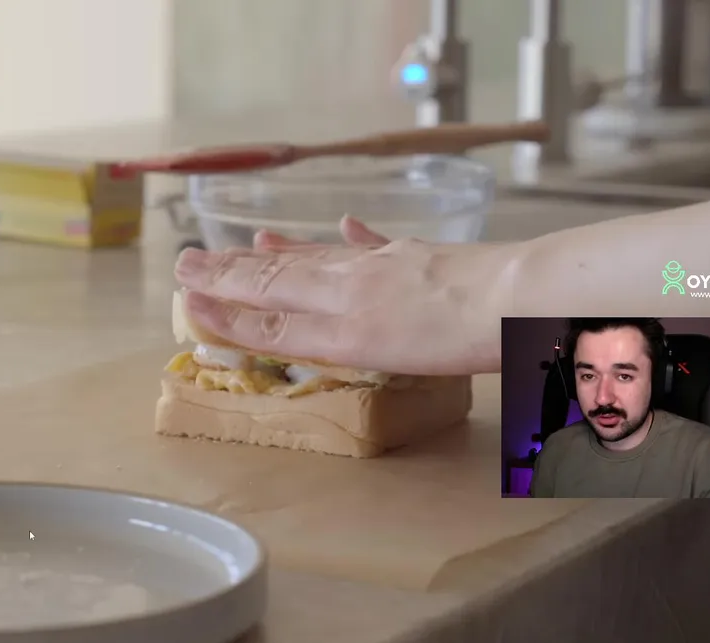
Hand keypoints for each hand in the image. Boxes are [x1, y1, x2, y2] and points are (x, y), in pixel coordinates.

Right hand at [174, 217, 519, 374]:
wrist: (522, 297)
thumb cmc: (459, 340)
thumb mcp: (373, 351)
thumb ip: (307, 336)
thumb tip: (263, 305)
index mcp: (341, 318)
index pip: (269, 315)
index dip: (226, 310)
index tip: (186, 298)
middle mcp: (353, 286)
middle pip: (281, 279)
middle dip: (230, 273)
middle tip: (187, 261)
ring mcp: (387, 268)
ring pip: (316, 260)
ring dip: (275, 254)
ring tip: (244, 243)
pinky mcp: (422, 260)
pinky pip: (376, 245)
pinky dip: (352, 237)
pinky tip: (341, 223)